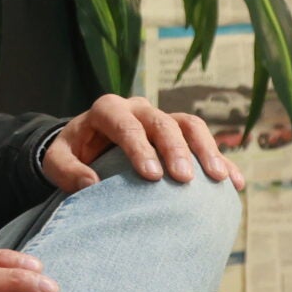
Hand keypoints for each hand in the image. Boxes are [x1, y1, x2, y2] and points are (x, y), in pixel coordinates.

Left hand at [40, 93, 243, 191]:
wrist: (84, 145)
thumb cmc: (72, 153)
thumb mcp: (57, 160)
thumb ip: (68, 171)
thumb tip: (91, 184)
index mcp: (108, 109)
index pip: (126, 125)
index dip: (140, 148)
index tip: (152, 176)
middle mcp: (138, 108)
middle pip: (163, 122)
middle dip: (176, 150)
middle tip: (184, 179)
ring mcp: (160, 118)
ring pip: (190, 125)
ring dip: (206, 150)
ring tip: (218, 179)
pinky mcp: (177, 133)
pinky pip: (203, 142)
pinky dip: (221, 160)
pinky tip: (234, 183)